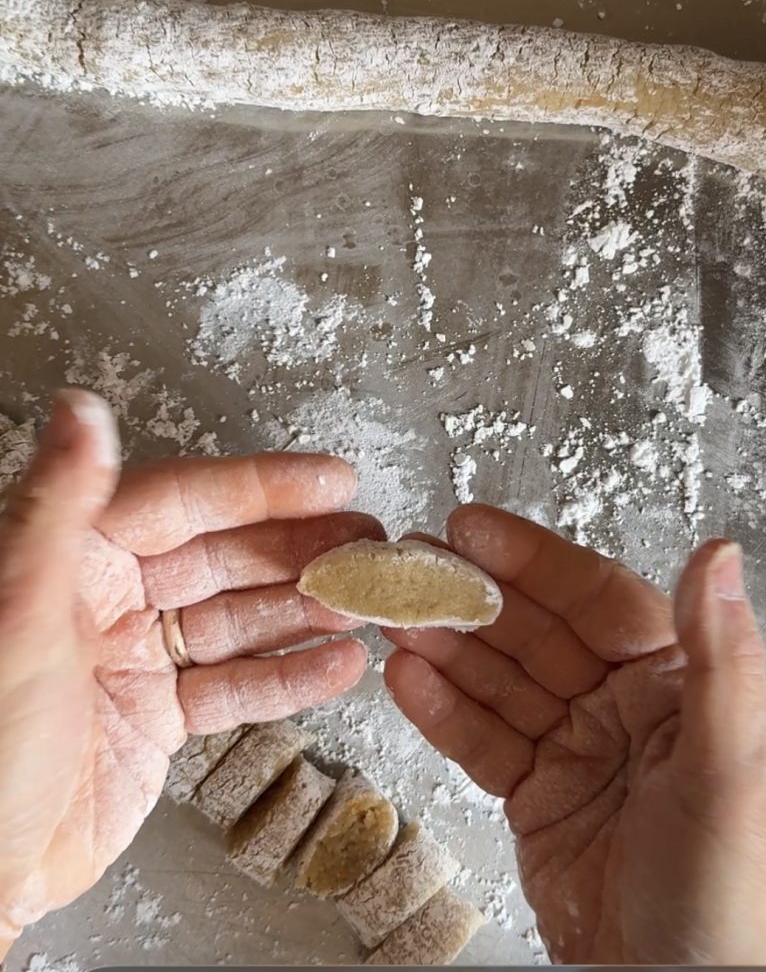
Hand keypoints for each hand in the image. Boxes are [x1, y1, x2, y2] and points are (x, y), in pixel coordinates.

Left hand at [0, 390, 380, 956]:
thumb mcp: (19, 609)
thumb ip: (58, 506)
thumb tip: (82, 408)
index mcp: (76, 557)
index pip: (184, 502)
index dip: (263, 487)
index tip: (331, 479)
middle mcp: (110, 597)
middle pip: (224, 557)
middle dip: (302, 548)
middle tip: (372, 542)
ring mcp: (138, 657)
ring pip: (238, 619)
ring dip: (306, 609)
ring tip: (370, 601)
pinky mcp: (157, 715)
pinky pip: (234, 686)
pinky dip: (288, 677)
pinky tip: (341, 664)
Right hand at [384, 505, 765, 967]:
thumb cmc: (726, 895)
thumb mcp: (732, 769)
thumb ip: (721, 658)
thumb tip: (720, 554)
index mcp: (675, 684)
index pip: (596, 600)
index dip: (532, 560)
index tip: (473, 529)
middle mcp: (622, 707)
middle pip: (534, 633)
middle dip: (471, 599)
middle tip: (409, 566)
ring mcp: (574, 749)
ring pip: (499, 682)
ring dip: (444, 648)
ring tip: (390, 618)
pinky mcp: (534, 795)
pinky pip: (482, 740)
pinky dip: (442, 710)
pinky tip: (406, 679)